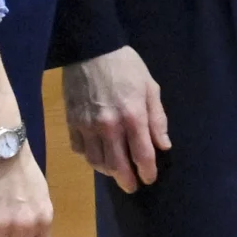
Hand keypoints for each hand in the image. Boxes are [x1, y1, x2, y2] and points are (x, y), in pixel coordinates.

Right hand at [62, 45, 169, 193]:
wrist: (90, 50)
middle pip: (117, 165)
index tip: (149, 178)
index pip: (142, 155)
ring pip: (96, 162)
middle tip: (132, 186)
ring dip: (108, 172)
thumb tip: (163, 145)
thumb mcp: (150, 87)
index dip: (147, 171)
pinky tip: (98, 155)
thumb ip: (157, 118)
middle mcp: (109, 126)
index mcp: (132, 116)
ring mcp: (87, 126)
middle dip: (127, 180)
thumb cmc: (126, 67)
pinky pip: (80, 150)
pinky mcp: (72, 123)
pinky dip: (90, 157)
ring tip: (117, 172)